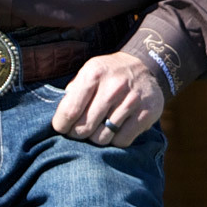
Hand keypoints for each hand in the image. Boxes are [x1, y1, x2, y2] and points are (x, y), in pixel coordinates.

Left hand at [50, 52, 165, 147]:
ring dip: (97, 138)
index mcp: (94, 74)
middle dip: (78, 134)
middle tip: (80, 131)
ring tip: (98, 129)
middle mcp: (113, 87)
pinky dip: (115, 140)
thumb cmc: (109, 74)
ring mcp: (132, 100)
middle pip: (85, 128)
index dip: (61, 125)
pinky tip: (115, 130)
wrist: (145, 65)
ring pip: (103, 138)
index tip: (62, 128)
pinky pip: (122, 141)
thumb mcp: (89, 72)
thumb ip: (73, 92)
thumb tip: (60, 119)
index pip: (69, 111)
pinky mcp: (146, 113)